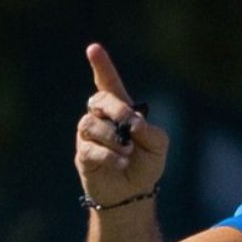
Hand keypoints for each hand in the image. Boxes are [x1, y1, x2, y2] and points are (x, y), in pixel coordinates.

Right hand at [75, 42, 168, 204]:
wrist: (134, 193)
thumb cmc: (146, 163)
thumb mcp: (158, 144)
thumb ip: (148, 129)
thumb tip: (131, 122)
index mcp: (121, 110)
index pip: (108, 83)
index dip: (101, 66)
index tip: (93, 49)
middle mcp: (101, 118)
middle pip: (99, 101)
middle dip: (116, 110)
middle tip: (131, 127)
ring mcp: (89, 136)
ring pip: (91, 125)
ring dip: (114, 138)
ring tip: (128, 153)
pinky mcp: (83, 155)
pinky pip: (90, 148)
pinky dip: (109, 156)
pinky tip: (121, 162)